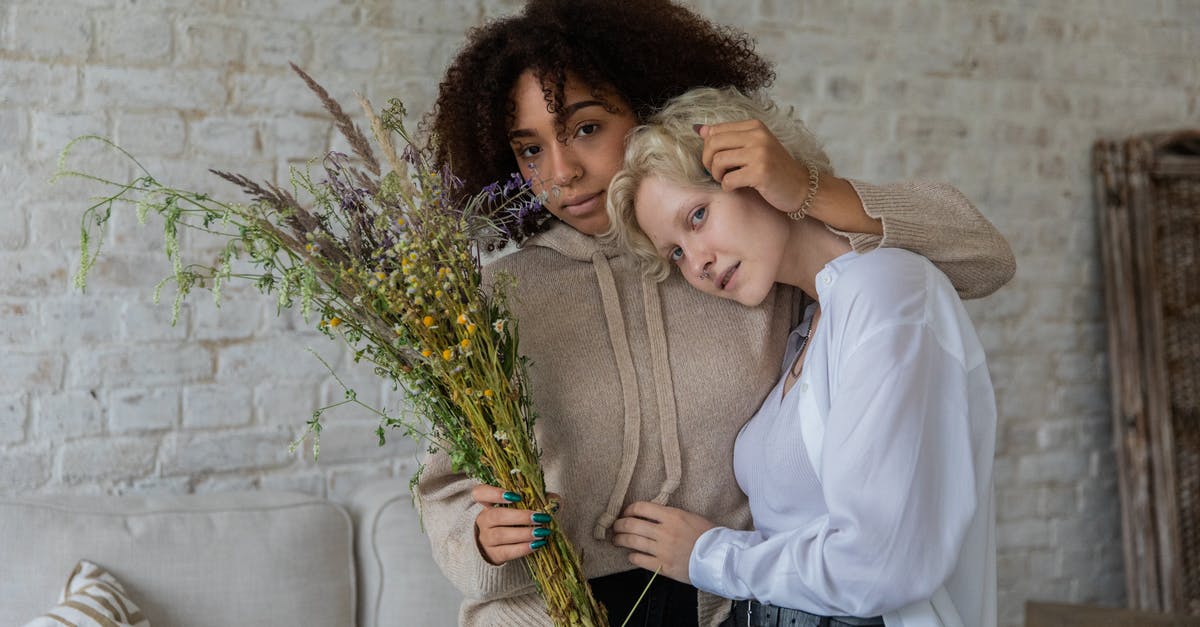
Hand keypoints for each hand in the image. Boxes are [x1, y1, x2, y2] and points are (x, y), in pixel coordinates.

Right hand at [472, 485, 559, 565]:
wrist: (495, 547)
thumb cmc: (510, 522)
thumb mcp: (517, 508)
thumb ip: (534, 500)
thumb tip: (555, 500)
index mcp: (486, 503)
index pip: (480, 493)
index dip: (495, 493)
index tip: (515, 496)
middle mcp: (483, 520)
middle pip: (496, 516)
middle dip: (520, 516)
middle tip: (540, 517)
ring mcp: (485, 538)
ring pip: (501, 535)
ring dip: (524, 533)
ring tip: (542, 532)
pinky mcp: (493, 554)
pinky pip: (507, 551)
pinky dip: (523, 548)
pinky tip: (537, 544)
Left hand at [611, 501, 715, 583]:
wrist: (720, 557)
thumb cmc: (708, 535)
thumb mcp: (689, 517)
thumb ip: (670, 516)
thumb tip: (651, 515)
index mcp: (672, 516)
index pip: (641, 508)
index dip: (628, 510)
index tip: (625, 513)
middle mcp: (665, 531)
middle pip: (632, 525)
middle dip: (619, 525)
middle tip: (615, 527)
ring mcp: (663, 550)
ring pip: (632, 542)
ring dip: (620, 540)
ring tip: (616, 540)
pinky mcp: (663, 566)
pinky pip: (640, 560)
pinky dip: (632, 556)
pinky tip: (631, 555)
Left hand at [699, 119, 813, 213]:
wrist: (801, 186)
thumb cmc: (774, 169)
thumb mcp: (754, 147)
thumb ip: (728, 137)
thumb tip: (700, 129)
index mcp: (754, 126)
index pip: (715, 131)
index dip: (708, 149)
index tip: (715, 161)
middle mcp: (758, 135)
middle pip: (712, 143)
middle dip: (707, 161)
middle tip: (716, 173)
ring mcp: (760, 153)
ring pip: (718, 161)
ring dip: (717, 175)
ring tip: (726, 180)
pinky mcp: (760, 172)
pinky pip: (728, 180)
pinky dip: (727, 187)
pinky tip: (737, 188)